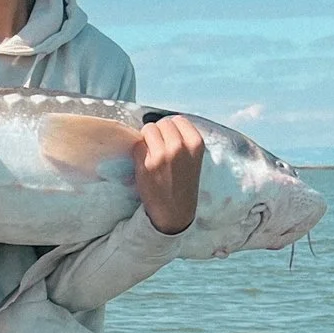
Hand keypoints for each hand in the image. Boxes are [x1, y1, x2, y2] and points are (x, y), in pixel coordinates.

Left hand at [134, 115, 204, 234]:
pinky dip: (139, 153)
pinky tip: (146, 165)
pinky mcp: (146, 164)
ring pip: (148, 130)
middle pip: (161, 123)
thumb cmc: (183, 183)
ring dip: (147, 140)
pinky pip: (137, 146)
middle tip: (159, 149)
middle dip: (158, 133)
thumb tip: (162, 123)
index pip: (178, 120)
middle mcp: (180, 147)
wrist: (175, 212)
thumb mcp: (193, 158)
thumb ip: (183, 139)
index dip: (171, 129)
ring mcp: (162, 155)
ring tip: (152, 155)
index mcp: (196, 143)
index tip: (170, 141)